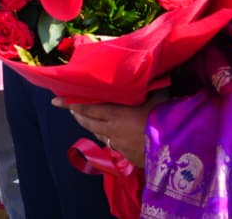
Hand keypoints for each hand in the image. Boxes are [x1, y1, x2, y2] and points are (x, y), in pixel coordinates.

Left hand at [53, 92, 167, 166]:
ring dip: (93, 128)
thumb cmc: (164, 120)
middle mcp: (112, 130)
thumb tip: (154, 73)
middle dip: (78, 116)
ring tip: (89, 122)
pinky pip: (114, 146)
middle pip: (89, 123)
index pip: (87, 108)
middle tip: (71, 111)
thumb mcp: (157, 98)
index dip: (71, 104)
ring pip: (100, 135)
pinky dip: (110, 139)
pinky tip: (113, 137)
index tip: (56, 100)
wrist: (175, 151)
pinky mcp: (128, 157)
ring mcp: (119, 146)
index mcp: (115, 114)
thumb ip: (150, 87)